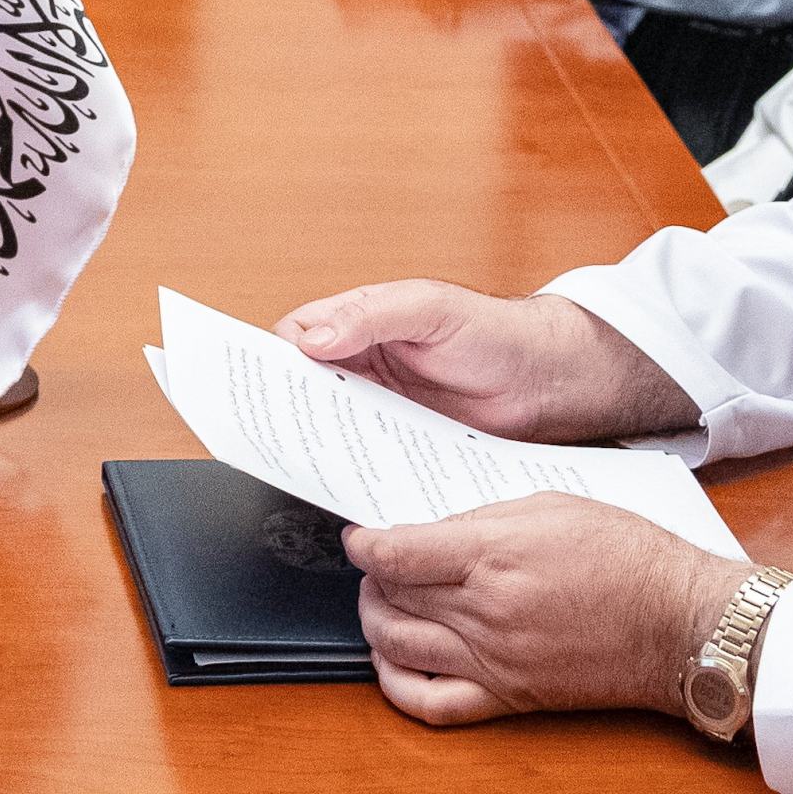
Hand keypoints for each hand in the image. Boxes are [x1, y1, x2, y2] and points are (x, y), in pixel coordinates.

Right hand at [274, 281, 699, 443]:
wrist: (552, 384)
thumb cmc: (495, 331)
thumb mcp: (430, 309)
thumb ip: (370, 316)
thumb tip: (312, 338)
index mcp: (356, 325)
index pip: (290, 340)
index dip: (262, 359)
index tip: (240, 382)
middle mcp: (359, 368)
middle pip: (298, 390)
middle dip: (274, 409)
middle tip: (254, 430)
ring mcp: (378, 410)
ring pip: (325, 430)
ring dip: (309, 444)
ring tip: (290, 462)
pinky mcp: (400, 446)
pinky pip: (362, 460)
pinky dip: (349, 471)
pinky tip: (342, 484)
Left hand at [348, 498, 753, 724]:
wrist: (681, 623)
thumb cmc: (630, 558)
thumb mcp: (552, 506)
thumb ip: (483, 519)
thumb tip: (433, 533)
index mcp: (494, 557)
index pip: (395, 553)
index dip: (364, 544)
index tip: (359, 538)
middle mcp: (486, 611)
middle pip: (392, 594)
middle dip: (373, 576)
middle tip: (378, 563)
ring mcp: (494, 659)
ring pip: (397, 645)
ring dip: (374, 621)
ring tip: (381, 603)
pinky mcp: (509, 697)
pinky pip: (430, 704)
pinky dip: (395, 684)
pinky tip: (391, 661)